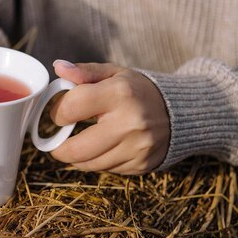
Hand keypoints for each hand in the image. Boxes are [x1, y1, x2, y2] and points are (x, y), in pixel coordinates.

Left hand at [49, 60, 169, 174]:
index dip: (58, 112)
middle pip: (76, 148)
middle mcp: (129, 123)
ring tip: (77, 144)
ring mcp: (137, 147)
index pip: (71, 107)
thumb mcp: (114, 73)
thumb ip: (84, 71)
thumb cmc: (138, 90)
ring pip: (89, 164)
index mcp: (119, 94)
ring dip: (75, 157)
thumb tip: (58, 68)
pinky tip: (100, 148)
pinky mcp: (141, 164)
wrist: (180, 111)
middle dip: (59, 147)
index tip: (60, 113)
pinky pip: (106, 170)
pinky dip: (96, 162)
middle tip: (57, 141)